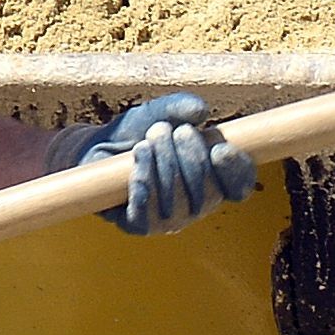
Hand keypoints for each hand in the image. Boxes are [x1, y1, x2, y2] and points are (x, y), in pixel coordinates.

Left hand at [47, 91, 258, 235]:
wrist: (94, 150)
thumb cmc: (134, 134)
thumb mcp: (156, 114)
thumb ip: (177, 108)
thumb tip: (200, 110)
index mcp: (213, 181)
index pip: (239, 186)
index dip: (235, 171)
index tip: (220, 148)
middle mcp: (197, 205)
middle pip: (206, 189)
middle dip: (187, 154)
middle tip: (164, 130)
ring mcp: (169, 220)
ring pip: (176, 201)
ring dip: (161, 164)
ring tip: (145, 142)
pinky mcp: (139, 226)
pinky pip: (146, 216)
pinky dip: (143, 184)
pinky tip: (138, 159)